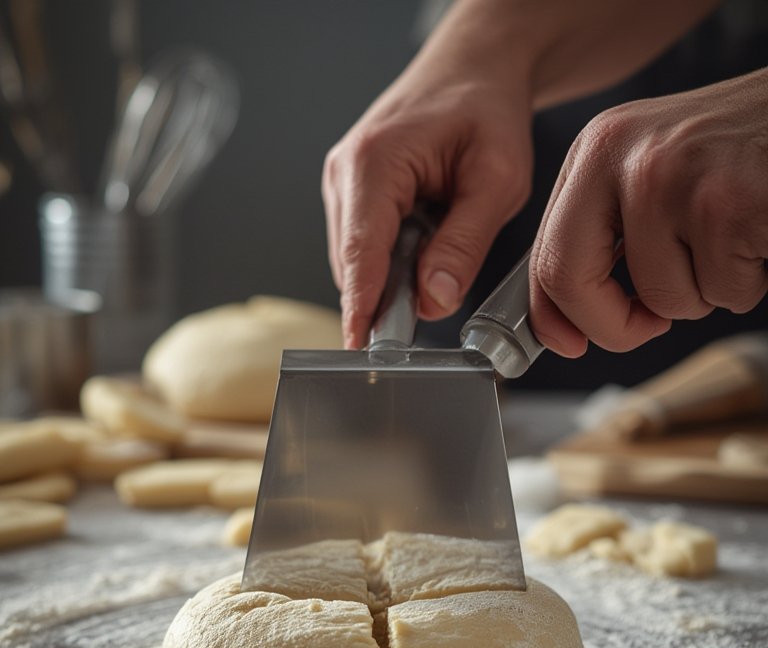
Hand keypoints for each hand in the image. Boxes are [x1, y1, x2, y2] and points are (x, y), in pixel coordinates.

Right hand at [323, 11, 533, 348]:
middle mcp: (346, 172)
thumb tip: (435, 299)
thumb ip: (465, 243)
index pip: (362, 252)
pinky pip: (365, 249)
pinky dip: (392, 263)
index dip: (361, 305)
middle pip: (355, 264)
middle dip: (387, 298)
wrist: (475, 69)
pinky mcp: (352, 195)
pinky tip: (424, 247)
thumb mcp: (497, 179)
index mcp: (375, 162)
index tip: (359, 346)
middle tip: (430, 311)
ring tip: (437, 260)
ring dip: (393, 278)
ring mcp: (343, 185)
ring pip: (357, 262)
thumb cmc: (486, 108)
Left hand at [529, 68, 767, 356]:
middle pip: (573, 282)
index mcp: (599, 148)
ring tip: (732, 240)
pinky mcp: (729, 205)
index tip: (566, 344)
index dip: (552, 317)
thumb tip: (564, 319)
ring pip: (667, 300)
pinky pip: (725, 293)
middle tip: (650, 325)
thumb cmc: (741, 149)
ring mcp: (676, 179)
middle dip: (613, 327)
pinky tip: (758, 233)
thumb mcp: (653, 171)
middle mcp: (628, 156)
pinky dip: (749, 282)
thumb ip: (604, 233)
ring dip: (707, 293)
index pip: (546, 255)